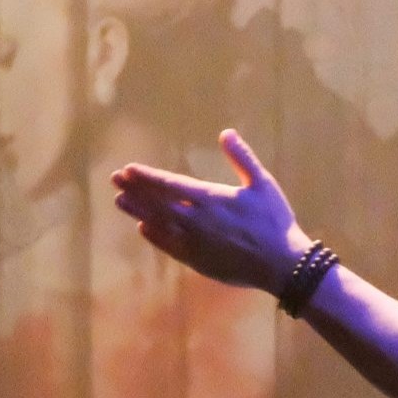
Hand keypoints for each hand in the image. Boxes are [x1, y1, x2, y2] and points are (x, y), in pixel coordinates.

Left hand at [111, 131, 310, 295]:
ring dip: (138, 212)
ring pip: (157, 224)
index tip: (127, 169)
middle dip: (134, 191)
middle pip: (156, 203)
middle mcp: (195, 220)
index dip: (146, 176)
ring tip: (120, 202)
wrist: (282, 265)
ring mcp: (194, 243)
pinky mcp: (197, 261)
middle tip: (115, 181)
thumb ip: (242, 158)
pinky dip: (154, 237)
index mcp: (209, 198)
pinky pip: (169, 246)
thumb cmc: (275, 221)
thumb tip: (226, 133)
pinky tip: (145, 229)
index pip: (168, 184)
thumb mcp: (262, 184)